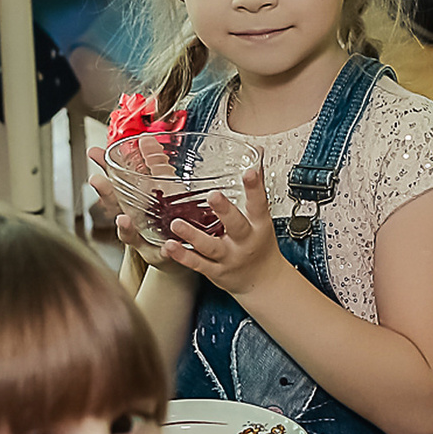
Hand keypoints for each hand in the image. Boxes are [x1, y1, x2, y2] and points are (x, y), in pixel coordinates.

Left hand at [150, 162, 287, 297]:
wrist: (262, 280)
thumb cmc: (259, 242)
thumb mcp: (262, 216)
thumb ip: (256, 185)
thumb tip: (257, 153)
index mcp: (258, 224)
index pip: (258, 203)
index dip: (255, 187)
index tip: (250, 171)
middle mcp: (245, 241)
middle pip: (237, 225)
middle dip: (225, 211)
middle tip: (214, 195)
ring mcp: (229, 257)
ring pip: (211, 247)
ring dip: (194, 236)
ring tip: (177, 224)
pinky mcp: (215, 271)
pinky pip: (198, 264)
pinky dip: (183, 256)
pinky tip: (170, 246)